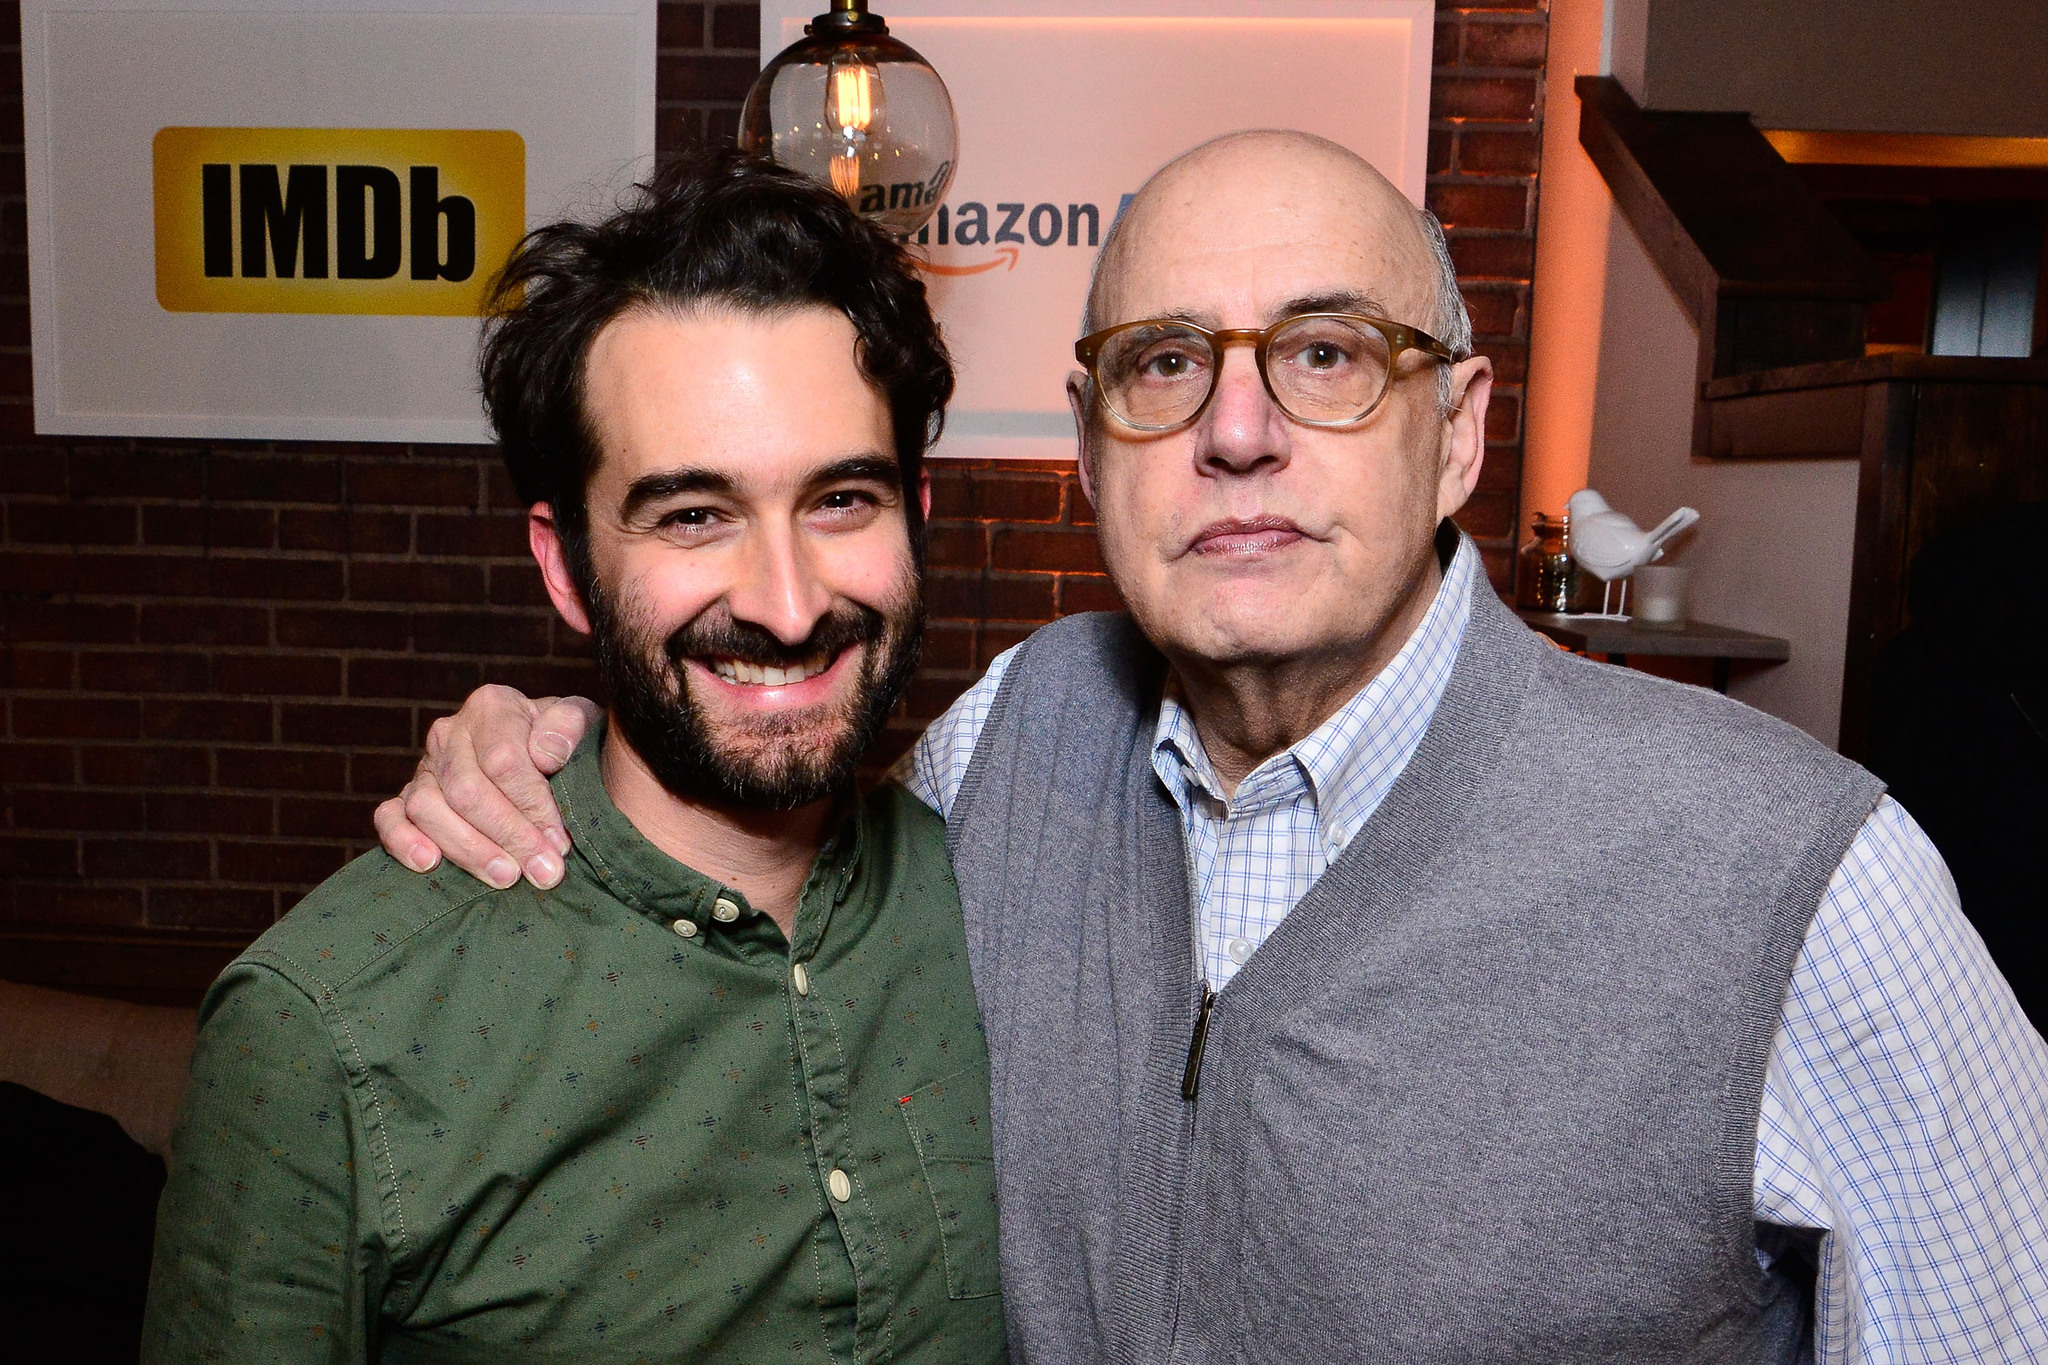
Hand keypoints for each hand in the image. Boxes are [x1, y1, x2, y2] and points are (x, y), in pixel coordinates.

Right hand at [373, 686, 599, 889]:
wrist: (544, 753)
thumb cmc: (565, 742)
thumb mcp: (582, 723)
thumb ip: (571, 726)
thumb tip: (546, 753)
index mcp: (492, 707)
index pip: (503, 761)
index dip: (532, 805)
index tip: (559, 840)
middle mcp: (450, 733)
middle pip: (468, 791)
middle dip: (510, 836)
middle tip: (544, 872)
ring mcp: (425, 766)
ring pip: (428, 808)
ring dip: (469, 849)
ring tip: (507, 877)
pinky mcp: (407, 798)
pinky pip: (389, 817)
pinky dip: (403, 841)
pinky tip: (429, 864)